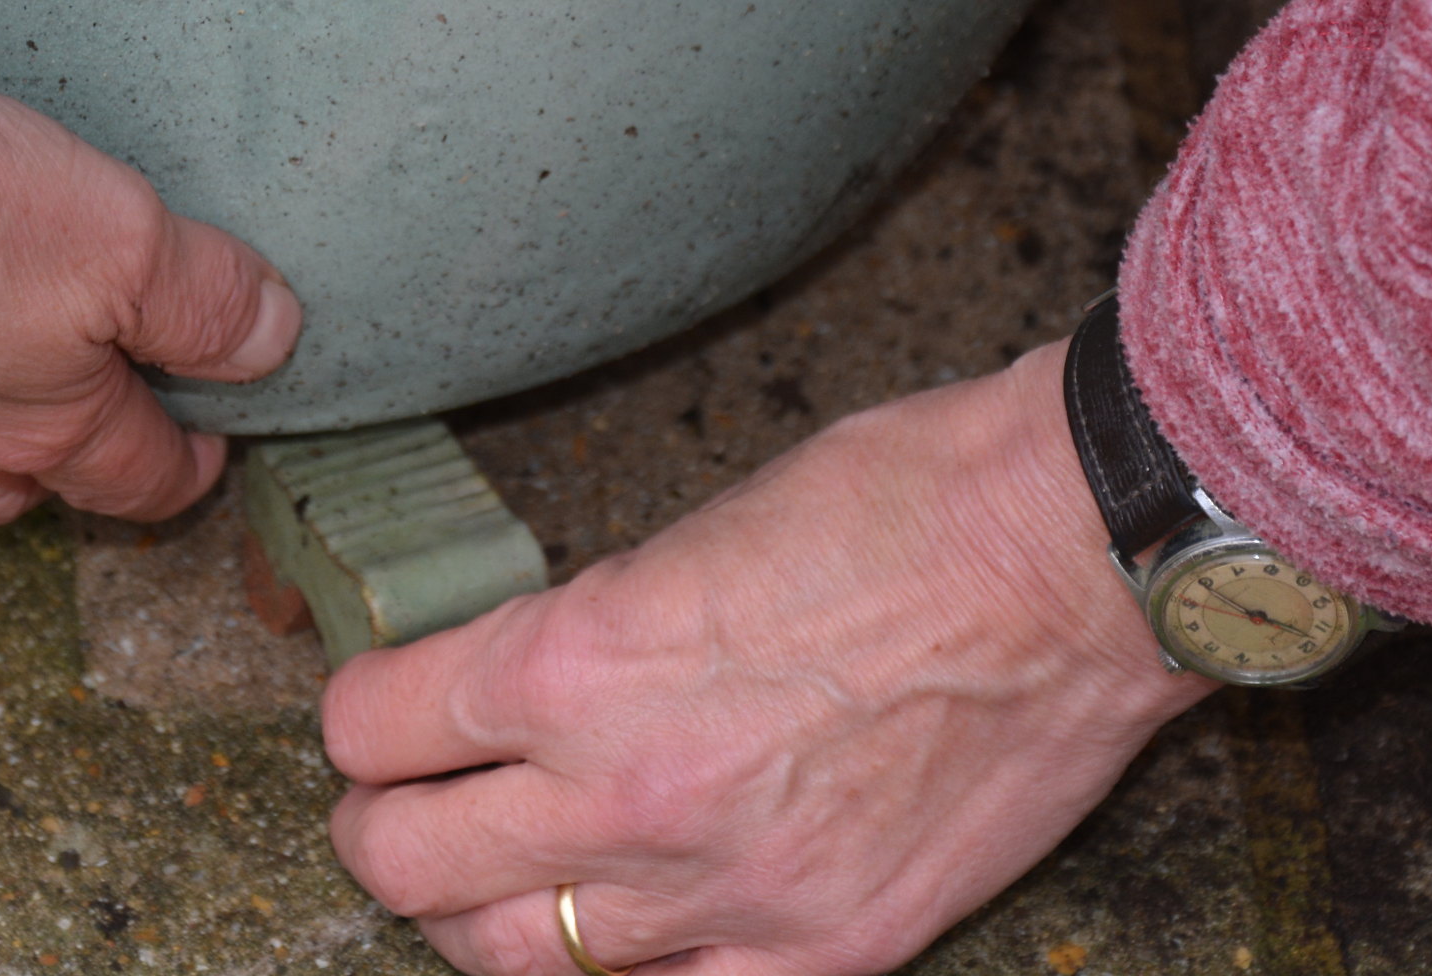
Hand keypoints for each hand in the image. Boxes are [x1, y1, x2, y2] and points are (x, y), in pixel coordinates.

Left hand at [322, 342, 1209, 975]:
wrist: (1071, 564)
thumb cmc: (898, 503)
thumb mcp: (692, 530)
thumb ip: (591, 634)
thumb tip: (527, 689)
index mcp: (580, 660)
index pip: (378, 726)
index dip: (361, 713)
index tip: (375, 709)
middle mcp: (627, 796)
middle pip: (409, 865)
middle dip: (378, 827)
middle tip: (392, 802)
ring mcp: (725, 894)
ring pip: (511, 962)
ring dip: (472, 915)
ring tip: (484, 878)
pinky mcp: (824, 952)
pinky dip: (620, 973)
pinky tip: (620, 931)